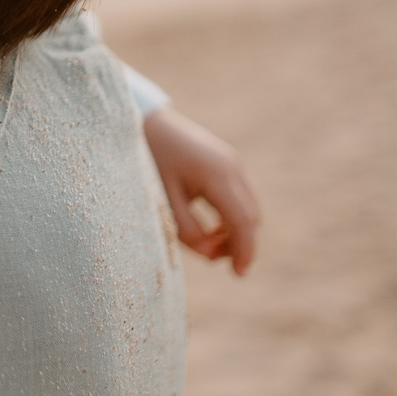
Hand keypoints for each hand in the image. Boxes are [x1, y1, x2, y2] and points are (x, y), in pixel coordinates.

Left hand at [142, 108, 260, 274]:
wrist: (146, 120)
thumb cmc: (149, 159)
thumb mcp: (162, 198)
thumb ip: (187, 230)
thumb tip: (211, 254)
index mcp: (217, 175)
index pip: (242, 222)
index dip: (244, 251)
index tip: (238, 275)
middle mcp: (232, 167)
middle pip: (249, 217)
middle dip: (236, 243)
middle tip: (209, 257)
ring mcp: (232, 162)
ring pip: (247, 208)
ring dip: (233, 230)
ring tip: (205, 240)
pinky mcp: (227, 162)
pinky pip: (238, 197)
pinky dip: (230, 216)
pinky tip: (210, 225)